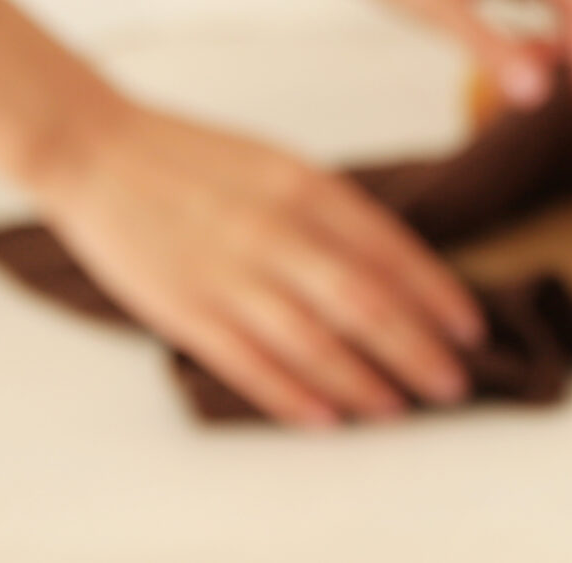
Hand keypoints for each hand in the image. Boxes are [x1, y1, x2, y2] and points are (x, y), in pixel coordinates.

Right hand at [34, 97, 481, 426]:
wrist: (100, 152)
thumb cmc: (197, 160)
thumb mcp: (281, 165)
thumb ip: (333, 212)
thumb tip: (393, 265)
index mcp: (308, 187)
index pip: (393, 250)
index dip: (438, 295)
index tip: (471, 327)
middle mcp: (278, 232)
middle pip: (367, 303)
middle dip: (418, 349)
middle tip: (454, 383)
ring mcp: (231, 275)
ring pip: (315, 343)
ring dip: (363, 382)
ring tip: (397, 409)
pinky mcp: (186, 311)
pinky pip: (249, 365)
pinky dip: (292, 397)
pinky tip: (325, 420)